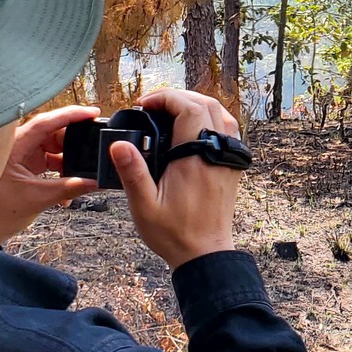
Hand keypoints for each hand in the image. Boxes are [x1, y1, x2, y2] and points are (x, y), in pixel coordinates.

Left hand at [0, 105, 102, 246]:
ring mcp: (19, 156)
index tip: (93, 112)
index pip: (45, 122)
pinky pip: (48, 161)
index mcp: (13, 147)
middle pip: (52, 133)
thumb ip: (68, 189)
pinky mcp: (23, 166)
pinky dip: (60, 172)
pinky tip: (67, 188)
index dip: (71, 115)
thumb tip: (95, 182)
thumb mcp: (36, 200)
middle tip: (93, 150)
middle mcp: (16, 146)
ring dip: (68, 162)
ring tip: (79, 177)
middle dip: (74, 144)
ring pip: (52, 148)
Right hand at [112, 88, 242, 269]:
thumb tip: (119, 144)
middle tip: (151, 106)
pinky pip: (228, 129)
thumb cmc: (174, 233)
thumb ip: (132, 173)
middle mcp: (217, 153)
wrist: (206, 253)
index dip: (165, 98)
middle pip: (205, 103)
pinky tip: (190, 128)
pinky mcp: (232, 165)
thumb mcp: (144, 206)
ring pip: (220, 113)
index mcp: (195, 158)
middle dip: (177, 97)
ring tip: (167, 112)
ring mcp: (228, 158)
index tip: (143, 105)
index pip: (188, 107)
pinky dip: (209, 118)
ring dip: (195, 104)